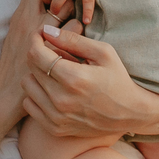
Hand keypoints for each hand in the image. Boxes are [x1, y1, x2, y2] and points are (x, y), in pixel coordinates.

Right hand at [0, 0, 78, 122]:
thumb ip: (29, 18)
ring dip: (76, 14)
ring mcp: (41, 36)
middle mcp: (30, 20)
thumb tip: (45, 3)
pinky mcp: (52, 50)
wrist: (5, 97)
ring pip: (69, 11)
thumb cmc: (13, 66)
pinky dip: (79, 36)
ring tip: (76, 24)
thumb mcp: (16, 36)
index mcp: (20, 14)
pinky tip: (79, 45)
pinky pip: (75, 34)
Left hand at [21, 25, 147, 137]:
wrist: (131, 114)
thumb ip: (72, 39)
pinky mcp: (55, 128)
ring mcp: (57, 117)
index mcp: (74, 78)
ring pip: (27, 86)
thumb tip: (46, 30)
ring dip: (36, 75)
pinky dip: (37, 95)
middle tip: (55, 54)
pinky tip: (53, 90)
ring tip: (55, 73)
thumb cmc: (118, 78)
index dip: (35, 40)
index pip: (36, 54)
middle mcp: (61, 100)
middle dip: (39, 56)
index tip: (41, 35)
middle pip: (30, 68)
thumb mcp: (103, 52)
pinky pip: (29, 105)